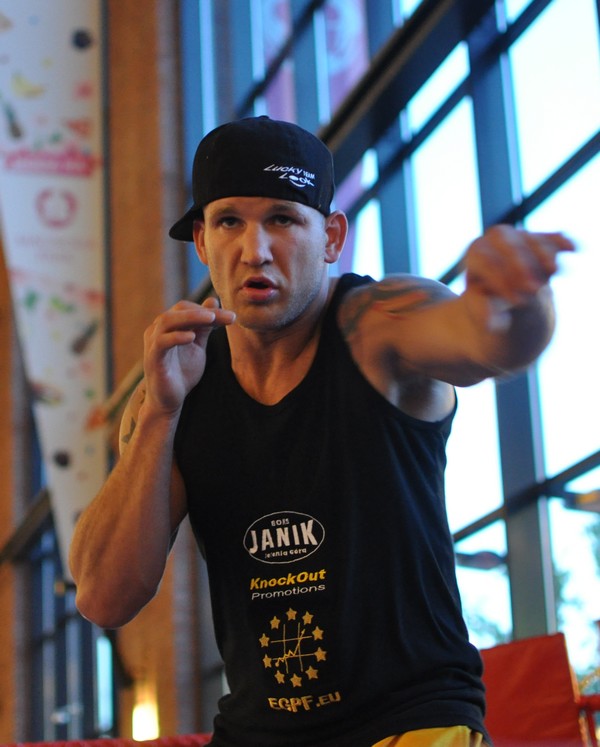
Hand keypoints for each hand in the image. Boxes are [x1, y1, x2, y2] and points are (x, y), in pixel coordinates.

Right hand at [142, 296, 234, 415]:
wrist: (170, 399)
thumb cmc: (182, 371)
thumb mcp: (198, 346)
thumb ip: (204, 326)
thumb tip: (213, 301)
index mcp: (169, 325)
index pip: (188, 308)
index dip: (209, 310)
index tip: (231, 316)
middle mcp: (158, 330)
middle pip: (179, 309)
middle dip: (204, 311)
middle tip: (227, 316)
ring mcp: (153, 343)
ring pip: (168, 320)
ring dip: (191, 317)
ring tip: (211, 319)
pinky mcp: (152, 358)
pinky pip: (161, 342)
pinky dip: (176, 337)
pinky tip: (192, 337)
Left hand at [465, 225, 574, 305]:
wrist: (505, 299)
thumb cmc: (489, 306)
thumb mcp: (483, 311)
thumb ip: (485, 314)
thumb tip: (490, 325)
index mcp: (475, 255)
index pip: (484, 261)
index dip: (500, 280)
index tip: (517, 301)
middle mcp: (493, 240)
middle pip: (504, 241)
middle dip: (520, 263)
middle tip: (534, 288)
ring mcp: (517, 236)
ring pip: (528, 238)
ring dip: (542, 253)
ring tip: (554, 272)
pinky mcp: (538, 240)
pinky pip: (550, 238)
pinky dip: (560, 243)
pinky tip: (572, 249)